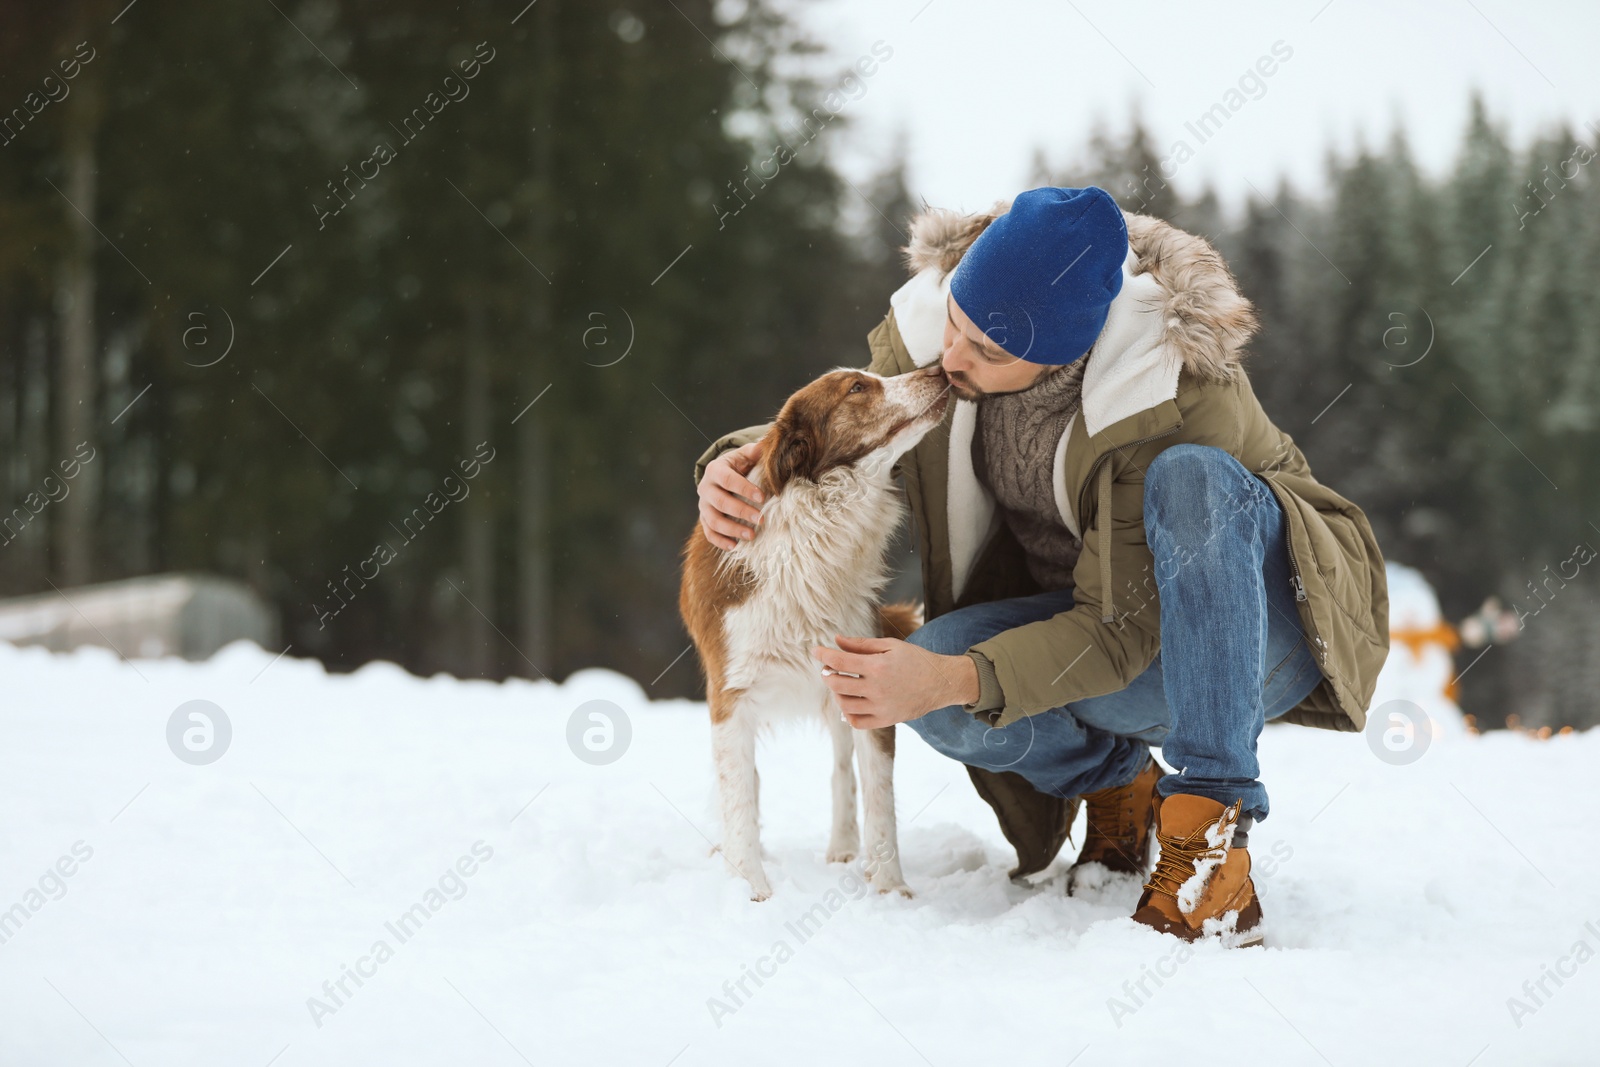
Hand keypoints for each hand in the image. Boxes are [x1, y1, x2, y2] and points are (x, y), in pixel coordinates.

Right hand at [698, 441, 764, 549]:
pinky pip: (709, 532)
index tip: (762, 497)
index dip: (744, 489)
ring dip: (732, 529)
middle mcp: (706, 488)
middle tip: (761, 520)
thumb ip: (756, 451)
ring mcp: (704, 505)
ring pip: (713, 520)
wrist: (723, 475)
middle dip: (741, 512)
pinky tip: (735, 546)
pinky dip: (720, 541)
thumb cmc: (739, 465)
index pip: (728, 480)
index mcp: (716, 470)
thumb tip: (766, 445)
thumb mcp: (746, 455)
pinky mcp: (705, 519)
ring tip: (751, 535)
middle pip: (721, 502)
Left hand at [812, 636, 979, 729]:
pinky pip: (857, 722)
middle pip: (836, 684)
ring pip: (844, 704)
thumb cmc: (916, 659)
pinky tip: (849, 703)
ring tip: (841, 684)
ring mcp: (881, 707)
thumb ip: (861, 644)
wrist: (941, 683)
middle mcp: (877, 689)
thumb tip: (836, 640)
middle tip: (828, 668)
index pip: (839, 661)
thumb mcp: (890, 645)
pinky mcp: (886, 720)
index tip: (815, 651)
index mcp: (878, 666)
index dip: (823, 655)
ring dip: (836, 693)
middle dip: (827, 674)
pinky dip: (847, 714)